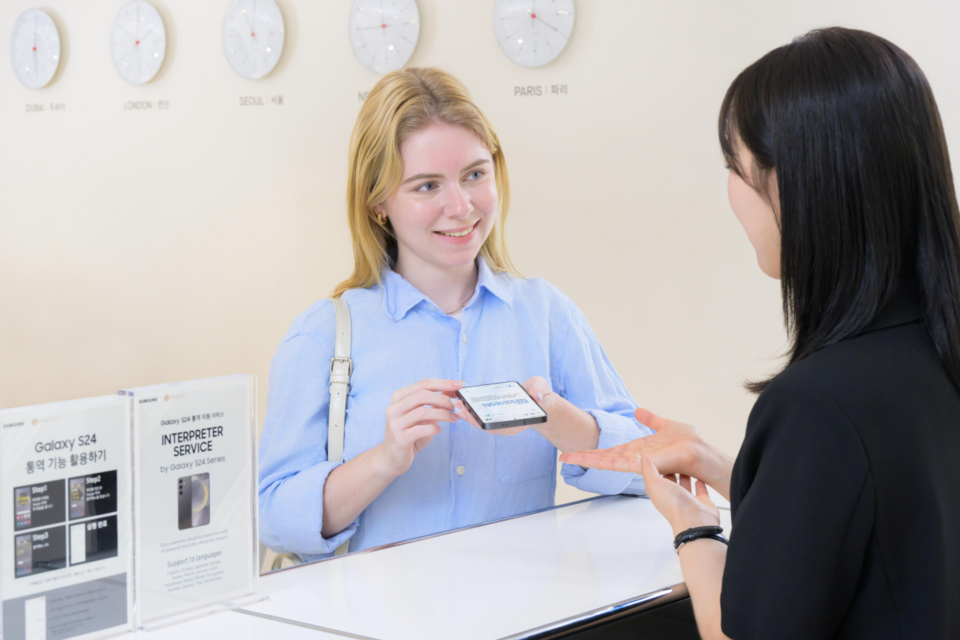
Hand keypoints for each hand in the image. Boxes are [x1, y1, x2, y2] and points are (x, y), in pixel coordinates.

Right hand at [377, 379, 461, 476]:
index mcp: (399, 398)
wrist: (392, 458)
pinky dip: (433, 429)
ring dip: (442, 414)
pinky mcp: (399, 439)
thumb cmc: (410, 434)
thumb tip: (454, 392)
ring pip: (422, 412)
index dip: (443, 383)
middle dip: (444, 399)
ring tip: (453, 418)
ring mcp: (395, 424)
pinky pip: (419, 430)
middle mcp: (394, 408)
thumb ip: (435, 403)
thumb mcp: (423, 416)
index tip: (460, 385)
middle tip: (458, 406)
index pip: (423, 384)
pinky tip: (439, 430)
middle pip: (422, 395)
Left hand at [453, 376, 551, 435]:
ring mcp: (502, 425)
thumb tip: (535, 394)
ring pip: (482, 424)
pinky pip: (483, 419)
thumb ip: (538, 389)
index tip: (471, 413)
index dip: (483, 421)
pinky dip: (472, 413)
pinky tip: (463, 404)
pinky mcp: (498, 419)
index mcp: (518, 422)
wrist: (541, 403)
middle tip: (458, 406)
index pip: (498, 426)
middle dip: (470, 417)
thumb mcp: (541, 388)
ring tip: (456, 404)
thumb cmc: (540, 395)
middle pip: (485, 426)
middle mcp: (508, 427)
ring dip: (468, 415)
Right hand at [559, 408, 733, 499]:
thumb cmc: (687, 443)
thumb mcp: (664, 426)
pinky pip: (619, 463)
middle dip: (584, 458)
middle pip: (604, 458)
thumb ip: (650, 420)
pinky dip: (602, 461)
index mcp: (637, 450)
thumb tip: (637, 411)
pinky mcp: (641, 464)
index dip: (594, 453)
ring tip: (569, 458)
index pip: (610, 452)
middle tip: (564, 457)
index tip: (577, 452)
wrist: (700, 454)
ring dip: (587, 460)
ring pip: (606, 462)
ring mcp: (636, 463)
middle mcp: (634, 458)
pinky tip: (589, 459)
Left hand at [639, 452, 719, 536]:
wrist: (695, 520)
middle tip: (673, 454)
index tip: (658, 452)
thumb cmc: (673, 504)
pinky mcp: (701, 501)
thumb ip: (648, 469)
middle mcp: (672, 496)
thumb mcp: (654, 483)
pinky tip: (699, 474)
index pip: (655, 476)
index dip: (656, 465)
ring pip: (685, 483)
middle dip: (670, 468)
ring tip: (686, 461)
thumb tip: (642, 456)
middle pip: (670, 479)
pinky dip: (699, 482)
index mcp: (659, 492)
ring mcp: (687, 498)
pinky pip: (700, 489)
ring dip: (684, 474)